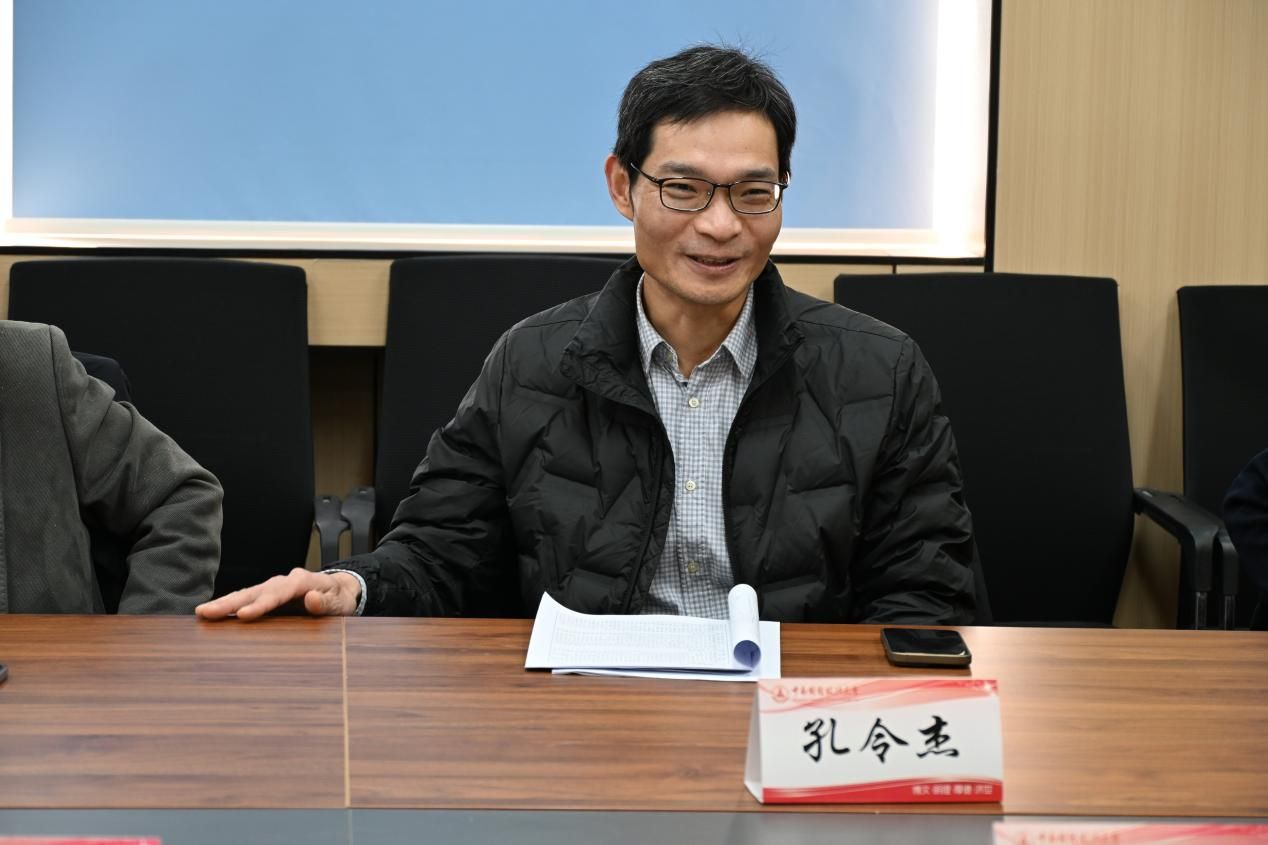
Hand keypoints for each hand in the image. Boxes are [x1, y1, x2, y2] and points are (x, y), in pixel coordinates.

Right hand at [195, 568, 360, 620]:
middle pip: (255, 590)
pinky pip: (247, 599)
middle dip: (231, 602)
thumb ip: (327, 603)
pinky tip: (213, 615)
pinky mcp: (268, 596)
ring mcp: (274, 587)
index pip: (279, 592)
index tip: (243, 615)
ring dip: (224, 603)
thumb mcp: (341, 603)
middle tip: (207, 612)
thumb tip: (312, 599)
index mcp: (302, 581)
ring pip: (247, 593)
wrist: (340, 590)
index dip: (261, 603)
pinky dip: (230, 605)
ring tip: (202, 613)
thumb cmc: (340, 599)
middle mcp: (284, 581)